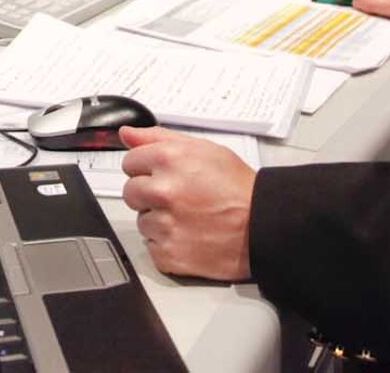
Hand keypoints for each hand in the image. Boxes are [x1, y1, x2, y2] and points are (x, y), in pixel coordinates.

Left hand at [119, 126, 253, 280]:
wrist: (263, 226)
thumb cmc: (238, 188)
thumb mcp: (203, 149)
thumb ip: (158, 138)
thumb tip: (127, 134)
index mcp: (169, 160)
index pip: (129, 162)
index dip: (147, 168)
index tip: (162, 175)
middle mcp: (163, 192)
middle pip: (131, 192)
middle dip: (149, 194)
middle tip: (178, 197)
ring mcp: (164, 225)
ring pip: (142, 221)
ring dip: (159, 220)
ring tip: (189, 217)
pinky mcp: (168, 254)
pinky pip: (152, 247)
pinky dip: (167, 244)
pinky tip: (189, 235)